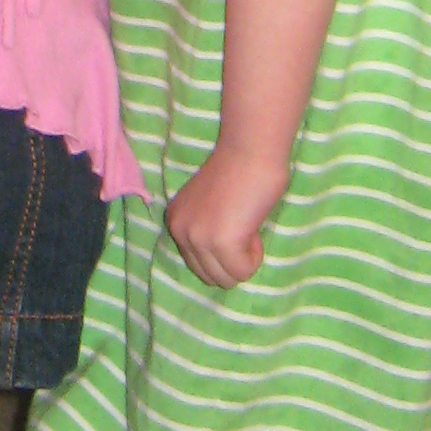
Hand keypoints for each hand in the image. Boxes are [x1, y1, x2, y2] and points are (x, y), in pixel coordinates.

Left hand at [166, 140, 290, 288]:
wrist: (250, 151)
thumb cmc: (239, 171)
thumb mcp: (209, 207)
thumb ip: (207, 230)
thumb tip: (219, 265)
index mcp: (176, 221)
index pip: (198, 265)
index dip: (223, 249)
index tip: (232, 221)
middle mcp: (180, 231)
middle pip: (210, 277)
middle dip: (232, 260)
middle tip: (242, 226)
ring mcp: (199, 238)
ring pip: (226, 279)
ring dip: (244, 260)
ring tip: (247, 227)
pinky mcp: (222, 242)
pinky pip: (243, 272)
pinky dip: (255, 256)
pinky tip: (253, 227)